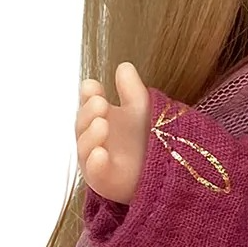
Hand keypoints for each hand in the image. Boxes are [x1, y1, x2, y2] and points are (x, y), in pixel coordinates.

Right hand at [76, 61, 149, 204]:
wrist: (164, 170)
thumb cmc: (147, 138)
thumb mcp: (142, 108)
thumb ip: (131, 89)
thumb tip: (124, 66)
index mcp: (99, 117)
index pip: (87, 103)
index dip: (88, 95)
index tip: (93, 86)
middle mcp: (93, 138)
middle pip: (82, 124)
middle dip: (88, 112)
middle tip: (100, 103)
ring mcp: (96, 160)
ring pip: (85, 148)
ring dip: (90, 135)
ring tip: (102, 123)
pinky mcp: (104, 181)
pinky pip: (94, 172)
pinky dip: (95, 163)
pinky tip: (101, 154)